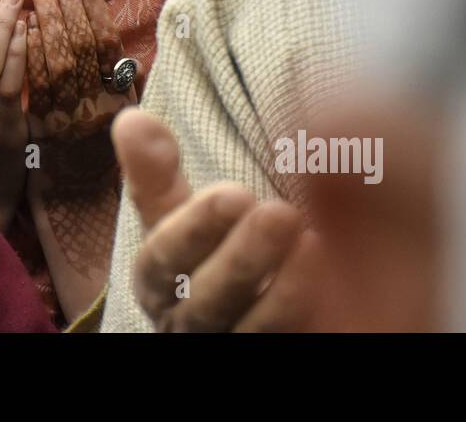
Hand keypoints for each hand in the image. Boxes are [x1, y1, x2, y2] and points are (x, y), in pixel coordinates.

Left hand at [26, 0, 135, 143]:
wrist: (79, 205)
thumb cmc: (106, 154)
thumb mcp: (128, 116)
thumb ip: (128, 82)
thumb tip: (124, 49)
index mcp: (121, 99)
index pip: (108, 41)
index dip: (92, 2)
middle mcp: (95, 107)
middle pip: (80, 43)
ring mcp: (64, 118)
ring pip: (54, 60)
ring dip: (44, 18)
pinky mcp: (34, 128)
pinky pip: (29, 84)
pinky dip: (26, 50)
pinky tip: (21, 23)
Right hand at [112, 108, 326, 331]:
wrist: (239, 308)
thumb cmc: (206, 252)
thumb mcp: (176, 215)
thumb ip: (156, 173)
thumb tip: (132, 117)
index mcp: (158, 282)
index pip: (164, 261)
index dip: (196, 229)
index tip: (236, 194)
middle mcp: (186, 322)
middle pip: (205, 301)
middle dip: (242, 258)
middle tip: (280, 213)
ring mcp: (231, 341)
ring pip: (250, 329)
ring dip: (282, 291)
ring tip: (311, 242)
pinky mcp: (272, 347)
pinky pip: (285, 340)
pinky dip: (306, 313)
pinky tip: (333, 279)